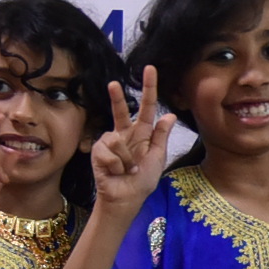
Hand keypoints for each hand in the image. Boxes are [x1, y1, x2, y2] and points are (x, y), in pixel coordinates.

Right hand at [83, 73, 175, 217]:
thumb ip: (161, 136)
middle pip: (120, 110)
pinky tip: (115, 172)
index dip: (148, 89)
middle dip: (116, 97)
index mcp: (142, 134)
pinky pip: (109, 151)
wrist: (126, 198)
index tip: (150, 70)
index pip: (146, 108)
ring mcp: (110, 142)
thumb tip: (169, 114)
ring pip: (117, 139)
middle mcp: (125, 134)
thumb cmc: (143, 180)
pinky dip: (116, 165)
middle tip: (114, 84)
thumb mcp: (157, 157)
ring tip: (126, 170)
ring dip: (126, 159)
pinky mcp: (99, 152)